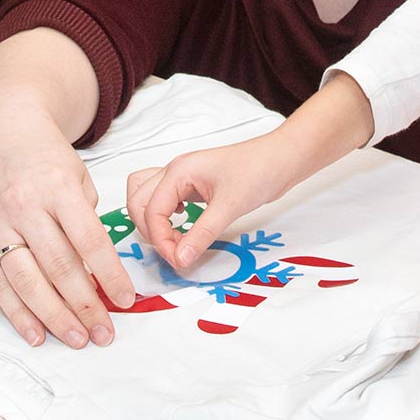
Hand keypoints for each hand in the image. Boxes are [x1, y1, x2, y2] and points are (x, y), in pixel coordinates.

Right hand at [0, 96, 134, 349]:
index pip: (89, 240)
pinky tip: (37, 334)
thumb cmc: (42, 154)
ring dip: (55, 317)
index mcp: (56, 187)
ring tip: (78, 339)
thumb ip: (85, 217)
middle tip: (105, 333)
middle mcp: (23, 207)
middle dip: (86, 306)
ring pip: (28, 282)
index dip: (110, 275)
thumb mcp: (77, 173)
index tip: (125, 299)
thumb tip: (96, 269)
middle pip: (59, 267)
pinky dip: (17, 314)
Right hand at [125, 133, 303, 271]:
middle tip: (174, 252)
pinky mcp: (191, 184)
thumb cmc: (258, 172)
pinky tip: (181, 225)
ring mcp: (181, 176)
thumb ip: (202, 233)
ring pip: (144, 196)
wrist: (281, 158)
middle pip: (138, 201)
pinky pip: (162, 197)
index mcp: (178, 171)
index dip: (161, 240)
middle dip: (149, 230)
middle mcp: (174, 171)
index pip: (151, 210)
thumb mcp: (230, 206)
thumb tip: (180, 259)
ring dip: (150, 220)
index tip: (178, 261)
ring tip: (172, 239)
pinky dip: (162, 214)